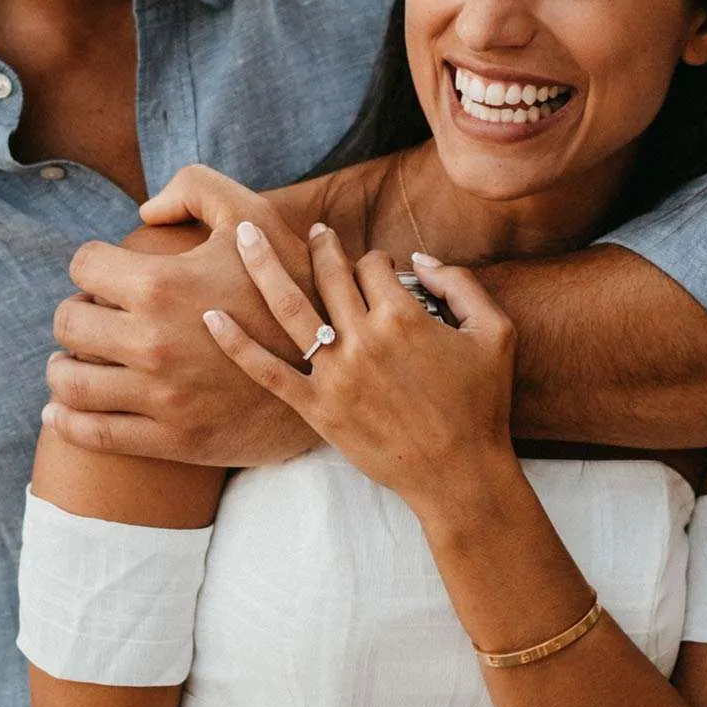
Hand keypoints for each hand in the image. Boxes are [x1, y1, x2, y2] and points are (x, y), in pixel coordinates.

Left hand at [45, 167, 319, 466]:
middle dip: (76, 312)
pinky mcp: (170, 439)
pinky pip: (94, 434)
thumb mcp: (253, 215)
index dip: (92, 263)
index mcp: (162, 284)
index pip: (83, 265)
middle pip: (67, 322)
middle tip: (96, 315)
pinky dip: (66, 421)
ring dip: (64, 366)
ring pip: (69, 380)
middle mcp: (151, 342)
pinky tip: (60, 411)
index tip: (105, 274)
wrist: (332, 369)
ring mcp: (158, 395)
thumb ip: (196, 186)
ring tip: (76, 360)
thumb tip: (144, 211)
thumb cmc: (288, 285)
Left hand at [203, 225, 518, 506]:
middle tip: (310, 231)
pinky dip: (236, 344)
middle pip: (329, 276)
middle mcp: (364, 339)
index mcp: (404, 316)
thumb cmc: (482, 404)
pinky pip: (267, 371)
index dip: (374, 261)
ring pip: (290, 308)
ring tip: (244, 236)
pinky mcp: (317, 409)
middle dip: (318, 247)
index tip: (376, 268)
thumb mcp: (496, 332)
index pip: (373, 266)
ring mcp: (335, 375)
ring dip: (264, 266)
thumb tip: (419, 259)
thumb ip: (461, 284)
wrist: (460, 475)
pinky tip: (211, 317)